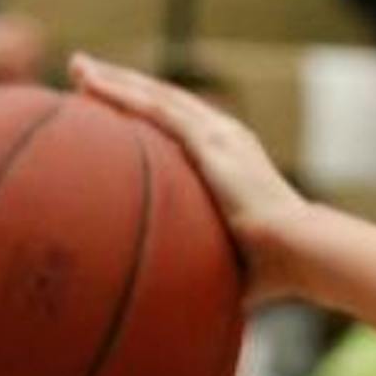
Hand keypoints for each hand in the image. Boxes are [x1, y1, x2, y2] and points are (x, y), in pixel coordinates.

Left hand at [70, 52, 299, 294]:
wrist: (298, 252)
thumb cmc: (271, 270)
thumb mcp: (226, 257)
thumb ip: (203, 265)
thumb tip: (184, 307)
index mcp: (228, 158)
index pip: (177, 125)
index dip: (144, 111)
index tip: (111, 104)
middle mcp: (222, 135)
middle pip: (161, 100)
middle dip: (120, 83)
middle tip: (81, 70)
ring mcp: (217, 134)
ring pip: (154, 96)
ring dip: (113, 80)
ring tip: (77, 67)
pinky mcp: (210, 140)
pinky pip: (156, 109)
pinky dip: (122, 94)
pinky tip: (91, 85)